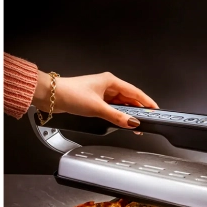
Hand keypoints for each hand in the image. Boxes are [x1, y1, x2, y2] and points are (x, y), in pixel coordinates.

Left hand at [32, 71, 158, 129]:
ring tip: (134, 125)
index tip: (155, 109)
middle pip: (129, 98)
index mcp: (110, 81)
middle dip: (137, 110)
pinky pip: (112, 108)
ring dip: (127, 114)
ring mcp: (101, 93)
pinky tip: (120, 121)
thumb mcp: (98, 108)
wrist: (52, 96)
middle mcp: (107, 85)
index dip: (146, 102)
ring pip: (120, 104)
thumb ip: (117, 117)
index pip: (135, 92)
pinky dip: (117, 115)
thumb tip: (131, 122)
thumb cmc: (70, 94)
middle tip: (145, 121)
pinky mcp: (95, 100)